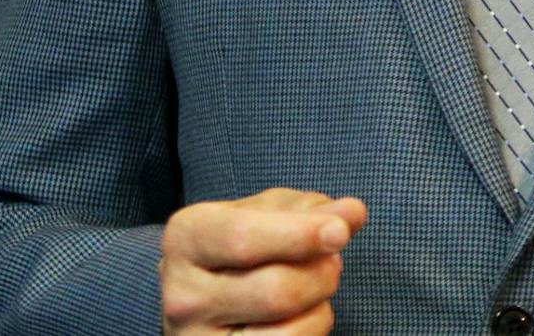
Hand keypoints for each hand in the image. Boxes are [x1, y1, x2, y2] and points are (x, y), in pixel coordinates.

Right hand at [159, 187, 367, 334]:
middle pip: (275, 290)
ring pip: (288, 330)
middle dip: (322, 273)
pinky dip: (315, 326)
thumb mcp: (268, 215)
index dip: (299, 235)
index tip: (341, 232)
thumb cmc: (243, 249)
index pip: (243, 238)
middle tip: (332, 262)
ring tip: (315, 285)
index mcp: (187, 238)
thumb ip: (310, 211)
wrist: (205, 299)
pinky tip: (304, 313)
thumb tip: (352, 213)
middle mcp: (182, 294)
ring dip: (321, 303)